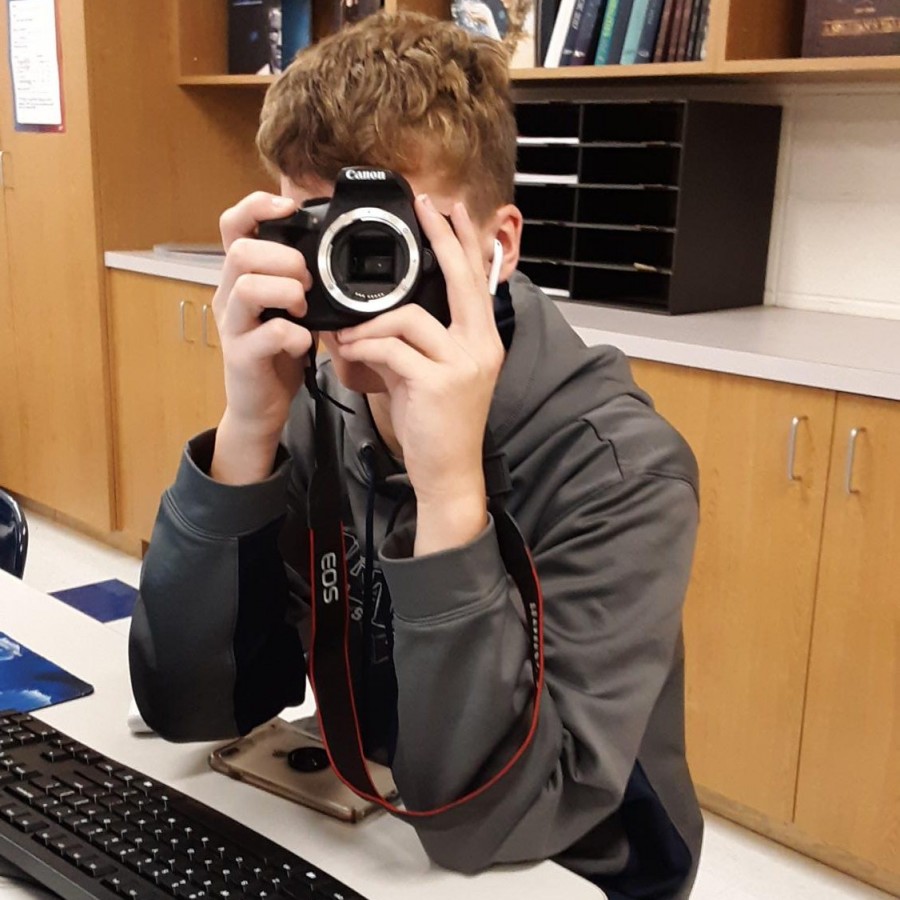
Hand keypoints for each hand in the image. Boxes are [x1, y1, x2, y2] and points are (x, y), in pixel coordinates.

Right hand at [210, 192, 314, 483]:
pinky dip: (294, 334)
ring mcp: (232, 327)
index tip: (287, 209)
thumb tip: (329, 248)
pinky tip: (303, 342)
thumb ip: (297, 278)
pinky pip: (268, 333)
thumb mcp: (287, 306)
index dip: (255, 207)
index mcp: (240, 278)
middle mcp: (228, 297)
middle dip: (285, 260)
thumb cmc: (277, 353)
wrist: (260, 406)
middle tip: (308, 283)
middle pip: (241, 253)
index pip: (231, 225)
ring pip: (248, 287)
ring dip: (286, 292)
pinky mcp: (242, 357)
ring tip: (303, 309)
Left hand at [333, 195, 504, 553]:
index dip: (463, 242)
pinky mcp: (439, 382)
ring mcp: (464, 363)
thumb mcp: (431, 375)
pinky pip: (392, 347)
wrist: (449, 474)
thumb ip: (417, 341)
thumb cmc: (436, 425)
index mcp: (482, 341)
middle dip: (442, 238)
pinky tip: (350, 353)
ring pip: (408, 317)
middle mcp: (482, 346)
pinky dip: (365, 346)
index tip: (449, 210)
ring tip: (347, 338)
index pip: (476, 281)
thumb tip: (379, 314)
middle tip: (427, 206)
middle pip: (461, 279)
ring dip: (370, 325)